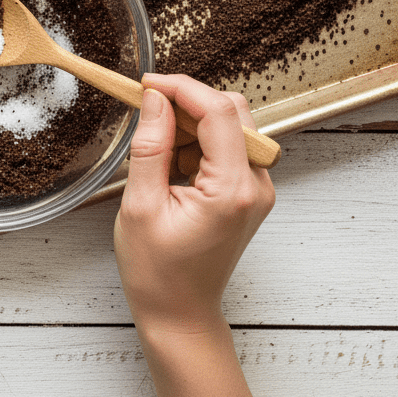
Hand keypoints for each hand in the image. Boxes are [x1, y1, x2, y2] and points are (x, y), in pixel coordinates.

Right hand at [113, 73, 274, 336]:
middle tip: (147, 109)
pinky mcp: (248, 192)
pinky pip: (227, 146)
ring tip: (157, 150)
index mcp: (232, 190)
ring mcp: (256, 189)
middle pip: (231, 111)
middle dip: (187, 101)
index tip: (146, 83)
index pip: (218, 112)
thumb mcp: (140, 206)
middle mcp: (255, 186)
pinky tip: (171, 165)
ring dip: (191, 122)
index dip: (181, 87)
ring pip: (230, 125)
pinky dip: (197, 141)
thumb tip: (154, 100)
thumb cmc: (157, 271)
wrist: (179, 313)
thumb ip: (150, 147)